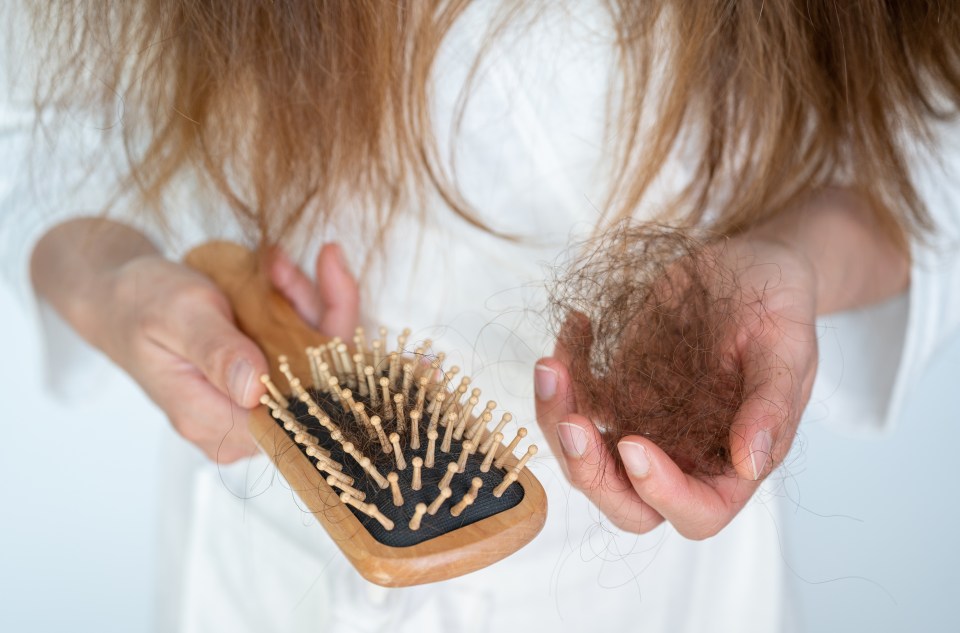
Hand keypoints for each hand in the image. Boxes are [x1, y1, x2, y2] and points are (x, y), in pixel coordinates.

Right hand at [80, 242, 358, 462]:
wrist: (119, 296)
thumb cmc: (140, 303)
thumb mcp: (180, 316)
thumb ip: (218, 351)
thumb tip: (255, 390)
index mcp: (210, 419)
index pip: (295, 408)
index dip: (321, 354)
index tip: (313, 289)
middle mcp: (236, 423)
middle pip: (315, 382)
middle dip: (314, 314)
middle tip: (284, 266)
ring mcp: (252, 404)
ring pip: (315, 360)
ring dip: (305, 303)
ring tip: (275, 262)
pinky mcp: (262, 382)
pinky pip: (302, 347)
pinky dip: (298, 306)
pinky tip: (278, 273)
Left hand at [535, 237, 818, 538]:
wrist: (750, 268)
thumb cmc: (779, 307)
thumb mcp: (787, 347)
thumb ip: (771, 406)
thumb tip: (751, 463)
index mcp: (732, 463)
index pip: (697, 512)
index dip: (660, 493)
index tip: (634, 444)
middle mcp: (683, 456)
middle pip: (626, 501)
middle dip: (589, 472)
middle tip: (570, 422)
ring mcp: (644, 425)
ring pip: (586, 456)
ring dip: (558, 419)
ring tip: (552, 365)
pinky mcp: (618, 391)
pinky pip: (576, 401)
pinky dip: (563, 374)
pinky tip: (576, 326)